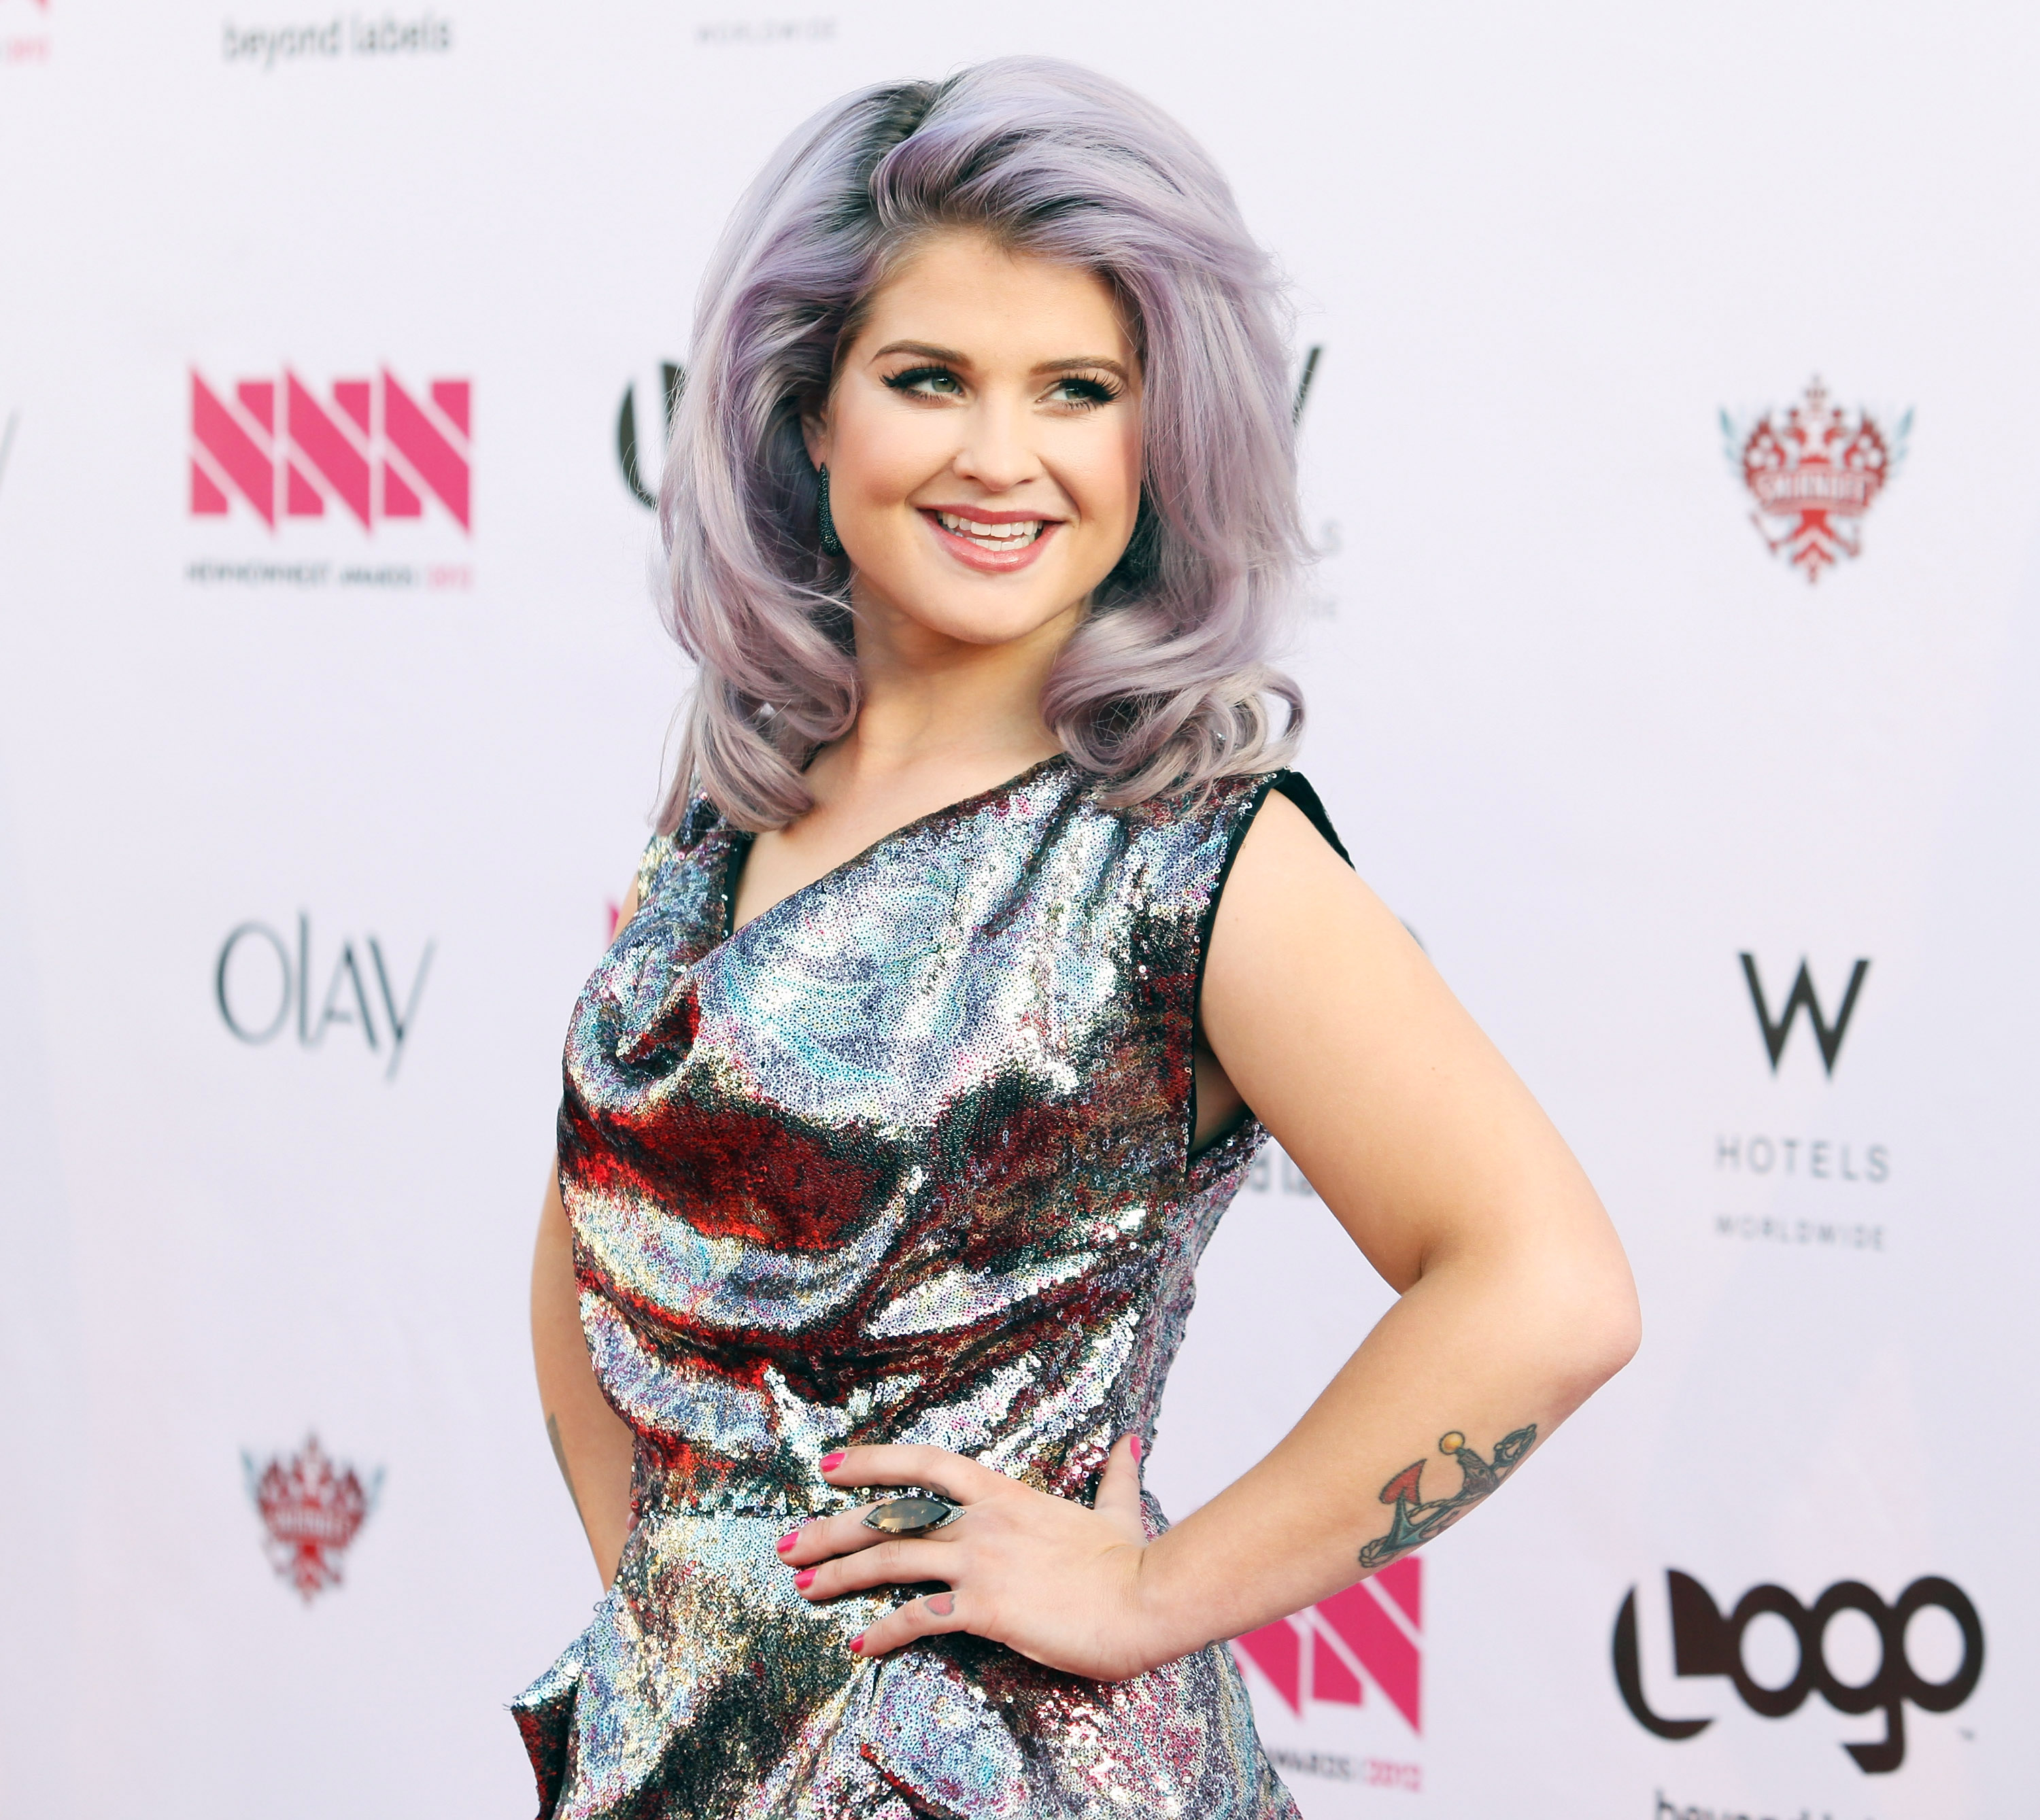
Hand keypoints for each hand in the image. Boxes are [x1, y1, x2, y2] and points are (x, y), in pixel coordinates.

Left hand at [776, 1438, 1167, 1680]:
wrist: (1147, 1598)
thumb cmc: (1131, 1562)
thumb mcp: (1118, 1511)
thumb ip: (1114, 1477)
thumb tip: (1129, 1443)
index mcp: (1004, 1494)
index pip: (924, 1463)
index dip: (872, 1461)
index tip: (829, 1466)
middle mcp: (982, 1522)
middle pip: (890, 1516)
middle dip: (832, 1528)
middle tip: (789, 1544)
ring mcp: (980, 1562)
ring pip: (891, 1562)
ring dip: (840, 1575)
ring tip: (803, 1590)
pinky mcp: (985, 1608)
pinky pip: (918, 1618)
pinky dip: (882, 1632)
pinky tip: (859, 1644)